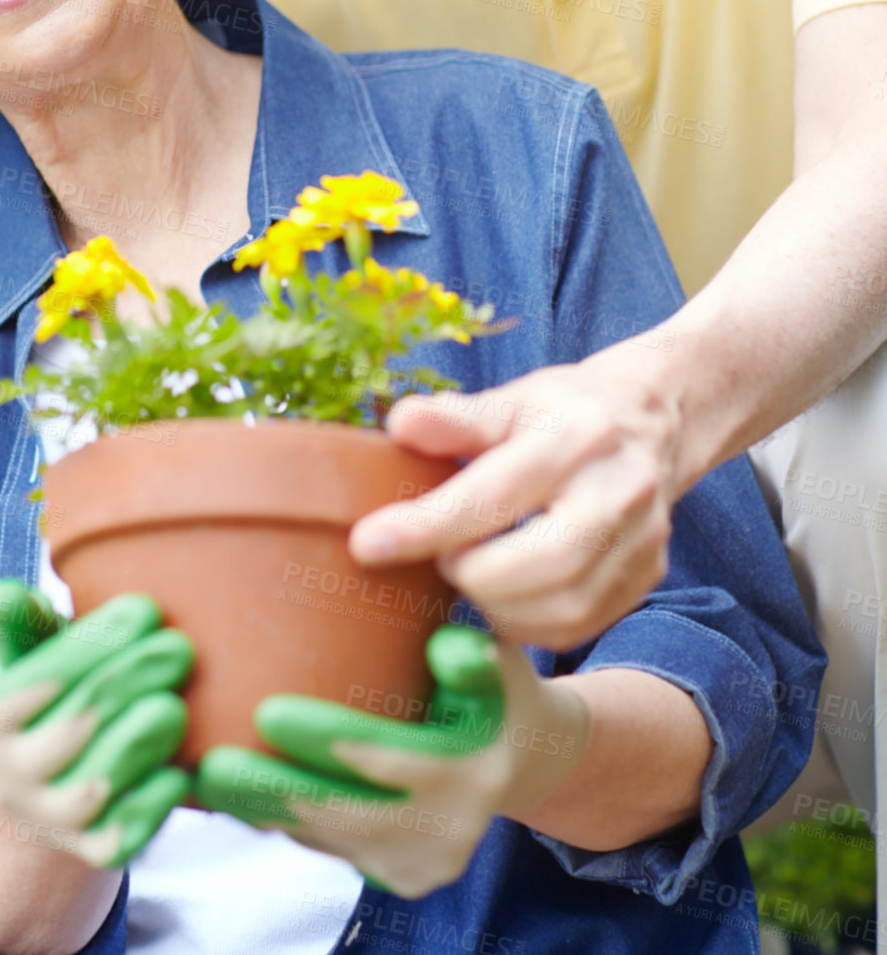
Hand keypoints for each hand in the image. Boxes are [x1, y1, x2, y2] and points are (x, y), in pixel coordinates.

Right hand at [0, 580, 192, 867]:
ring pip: (92, 789)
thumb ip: (21, 622)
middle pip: (71, 730)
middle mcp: (6, 782)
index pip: (36, 682)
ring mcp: (47, 822)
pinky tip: (179, 771)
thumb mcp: (30, 652)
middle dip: (130, 682)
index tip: (146, 610)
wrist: (54, 779)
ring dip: (139, 742)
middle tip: (180, 647)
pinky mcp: (91, 851)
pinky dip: (151, 805)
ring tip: (176, 705)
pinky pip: (122, 836)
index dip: (93, 644)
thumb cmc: (53, 688)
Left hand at [195, 625, 590, 897]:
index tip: (266, 711)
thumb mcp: (495, 660)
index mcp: (476, 764)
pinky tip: (240, 797)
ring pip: (331, 837)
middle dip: (272, 788)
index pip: (389, 755)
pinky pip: (332, 850)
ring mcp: (427, 860)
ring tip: (206, 779)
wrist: (523, 759)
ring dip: (266, 811)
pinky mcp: (403, 880)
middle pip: (346, 809)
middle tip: (210, 764)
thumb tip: (441, 647)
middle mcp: (453, 825)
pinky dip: (285, 824)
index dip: (324, 737)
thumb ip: (468, 657)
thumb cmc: (496, 688)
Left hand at [348, 348, 680, 649]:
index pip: (496, 492)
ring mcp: (642, 536)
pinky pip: (583, 623)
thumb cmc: (564, 409)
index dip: (427, 524)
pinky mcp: (649, 573)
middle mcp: (619, 488)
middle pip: (546, 560)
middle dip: (474, 574)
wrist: (653, 419)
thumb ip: (457, 419)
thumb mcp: (512, 397)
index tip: (368, 544)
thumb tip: (399, 424)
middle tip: (440, 560)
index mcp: (577, 435)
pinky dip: (530, 624)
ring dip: (499, 605)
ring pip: (567, 603)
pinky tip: (502, 599)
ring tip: (469, 576)